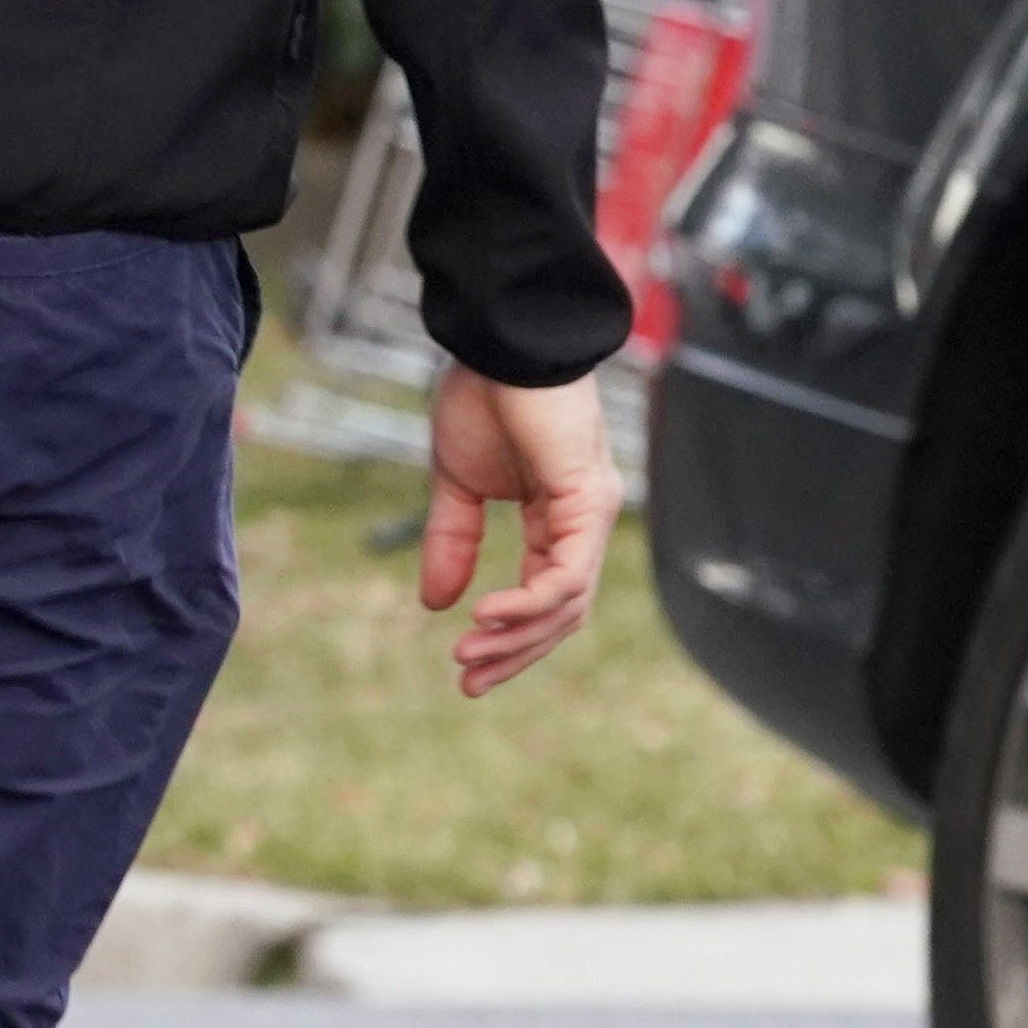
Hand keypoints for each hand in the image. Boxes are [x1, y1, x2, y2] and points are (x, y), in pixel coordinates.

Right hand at [421, 364, 619, 695]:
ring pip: (567, 604)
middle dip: (514, 654)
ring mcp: (591, 513)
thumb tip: (436, 604)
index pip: (545, 595)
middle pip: (562, 613)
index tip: (463, 668)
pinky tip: (486, 617)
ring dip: (515, 638)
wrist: (500, 344)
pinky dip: (528, 604)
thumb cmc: (481, 398)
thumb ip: (452, 543)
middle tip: (469, 684)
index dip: (507, 637)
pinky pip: (566, 575)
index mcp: (556, 517)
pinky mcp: (587, 502)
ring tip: (467, 655)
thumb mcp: (456, 485)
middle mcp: (583, 521)